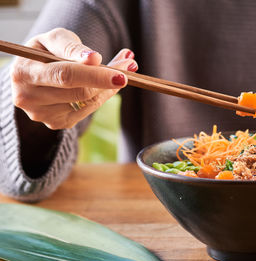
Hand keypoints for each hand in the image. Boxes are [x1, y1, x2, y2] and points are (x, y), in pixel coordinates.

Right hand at [11, 28, 137, 128]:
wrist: (32, 73)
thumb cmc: (45, 52)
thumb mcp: (54, 39)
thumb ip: (71, 47)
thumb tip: (94, 59)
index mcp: (24, 72)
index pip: (66, 76)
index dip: (95, 75)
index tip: (121, 74)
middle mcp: (29, 98)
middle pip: (81, 93)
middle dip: (109, 79)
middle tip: (129, 65)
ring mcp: (43, 115)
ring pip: (89, 103)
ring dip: (109, 87)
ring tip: (121, 70)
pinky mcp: (57, 123)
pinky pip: (89, 110)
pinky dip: (102, 96)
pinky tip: (105, 84)